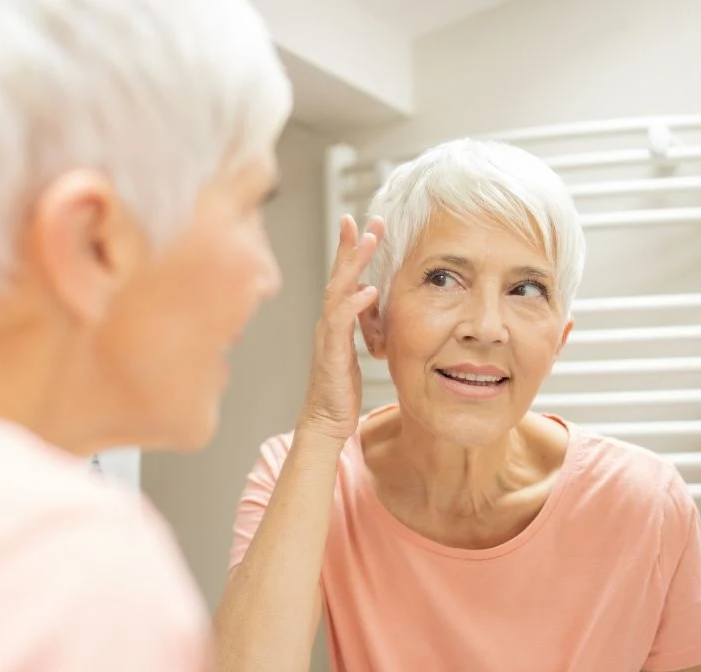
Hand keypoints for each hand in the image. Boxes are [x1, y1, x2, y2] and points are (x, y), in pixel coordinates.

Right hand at [297, 214, 383, 442]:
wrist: (325, 422)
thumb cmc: (341, 391)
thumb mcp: (357, 350)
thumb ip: (363, 324)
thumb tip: (375, 301)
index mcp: (335, 320)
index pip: (344, 277)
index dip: (353, 250)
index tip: (368, 225)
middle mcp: (327, 322)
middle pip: (337, 275)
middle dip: (351, 245)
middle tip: (366, 219)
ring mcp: (327, 336)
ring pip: (337, 290)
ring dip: (353, 264)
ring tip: (369, 241)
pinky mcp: (331, 354)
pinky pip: (341, 323)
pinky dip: (354, 304)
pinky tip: (370, 291)